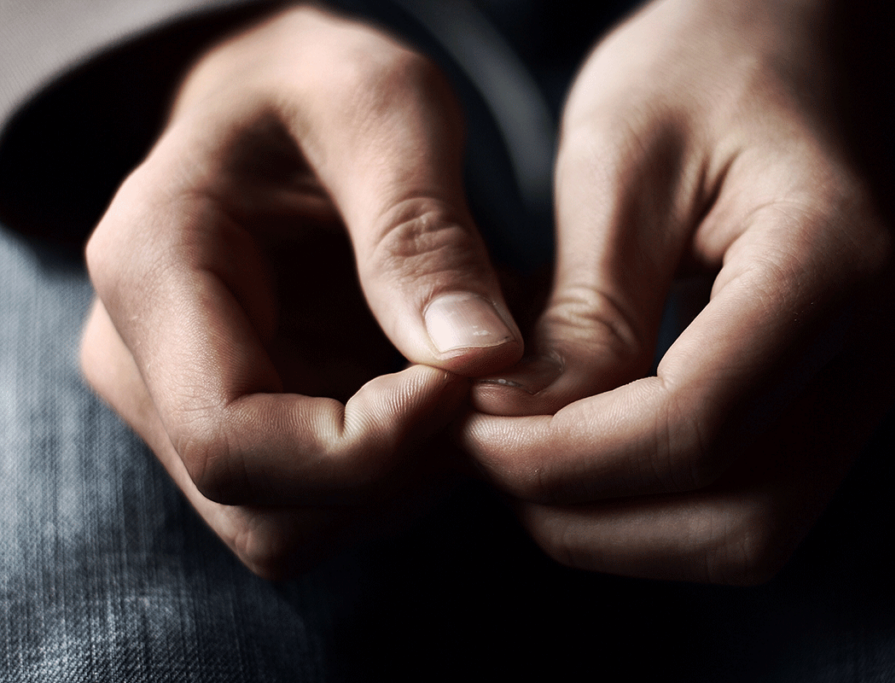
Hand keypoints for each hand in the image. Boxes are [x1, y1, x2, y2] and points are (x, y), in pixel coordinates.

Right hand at [81, 6, 521, 577]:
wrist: (277, 102)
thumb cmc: (319, 84)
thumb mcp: (383, 109)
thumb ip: (421, 232)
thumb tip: (483, 361)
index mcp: (151, 274)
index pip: (233, 441)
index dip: (369, 444)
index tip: (467, 376)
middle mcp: (146, 363)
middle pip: (271, 511)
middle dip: (399, 468)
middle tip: (476, 374)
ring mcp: (186, 404)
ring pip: (302, 524)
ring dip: (408, 472)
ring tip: (460, 368)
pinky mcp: (243, 422)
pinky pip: (327, 500)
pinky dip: (403, 464)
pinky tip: (437, 382)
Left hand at [462, 0, 894, 582]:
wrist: (785, 56)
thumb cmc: (704, 74)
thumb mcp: (619, 161)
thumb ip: (584, 308)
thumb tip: (519, 427)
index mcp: (833, 266)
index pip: (695, 426)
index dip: (564, 458)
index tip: (469, 431)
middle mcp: (875, 352)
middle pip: (735, 519)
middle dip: (585, 510)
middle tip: (487, 450)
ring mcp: (860, 392)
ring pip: (740, 538)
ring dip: (611, 523)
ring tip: (524, 451)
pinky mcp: (827, 410)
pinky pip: (739, 510)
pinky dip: (641, 506)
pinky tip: (575, 449)